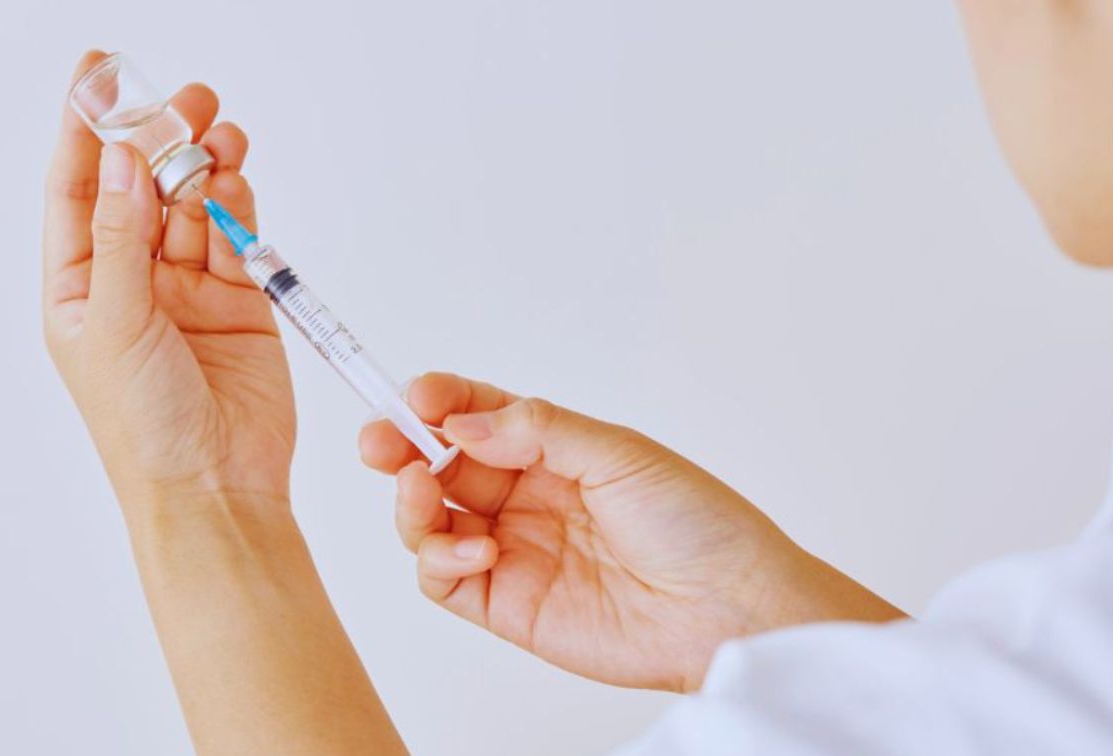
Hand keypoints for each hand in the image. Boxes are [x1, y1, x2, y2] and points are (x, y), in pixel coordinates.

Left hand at [43, 51, 293, 512]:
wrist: (216, 488)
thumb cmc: (143, 428)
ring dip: (205, 167)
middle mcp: (132, 283)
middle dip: (160, 140)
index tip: (95, 75)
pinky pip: (236, 237)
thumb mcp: (114, 324)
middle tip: (185, 100)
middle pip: (143, 189)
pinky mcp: (241, 302)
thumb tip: (125, 162)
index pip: (78, 193)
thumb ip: (123, 240)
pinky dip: (238, 206)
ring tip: (221, 135)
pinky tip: (237, 180)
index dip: (85, 132)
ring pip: (194, 206)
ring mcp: (188, 292)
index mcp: (80, 289)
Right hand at [360, 373, 904, 691]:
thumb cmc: (699, 525)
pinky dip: (439, 556)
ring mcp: (513, 551)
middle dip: (402, 447)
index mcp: (554, 451)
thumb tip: (463, 422)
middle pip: (440, 465)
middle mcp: (526, 497)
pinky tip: (475, 545)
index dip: (440, 402)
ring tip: (423, 490)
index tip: (416, 395)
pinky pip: (444, 577)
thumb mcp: (619, 452)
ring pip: (430, 520)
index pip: (477, 416)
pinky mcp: (507, 605)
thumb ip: (536, 430)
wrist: (730, 611)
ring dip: (412, 503)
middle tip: (382, 441)